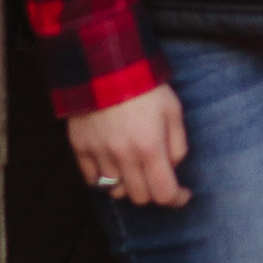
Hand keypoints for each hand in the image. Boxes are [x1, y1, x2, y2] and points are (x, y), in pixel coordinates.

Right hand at [69, 83, 190, 206]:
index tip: (182, 193)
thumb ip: (178, 144)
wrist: (103, 64)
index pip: (164, 193)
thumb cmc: (144, 85)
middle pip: (140, 197)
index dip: (177, 199)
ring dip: (127, 185)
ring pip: (115, 191)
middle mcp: (123, 156)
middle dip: (153, 191)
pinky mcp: (80, 147)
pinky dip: (103, 178)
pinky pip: (92, 180)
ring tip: (133, 168)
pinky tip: (111, 164)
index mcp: (149, 147)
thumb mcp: (173, 110)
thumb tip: (173, 168)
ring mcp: (99, 154)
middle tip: (157, 176)